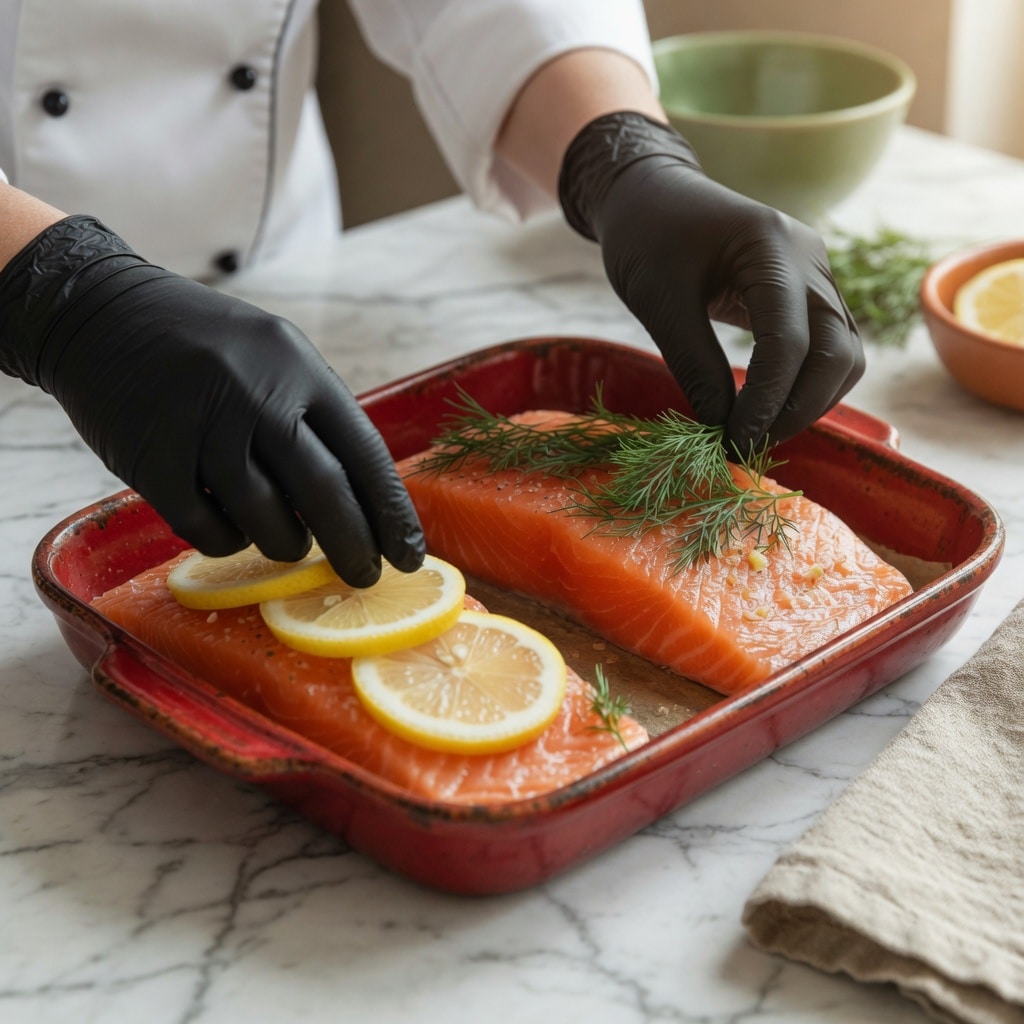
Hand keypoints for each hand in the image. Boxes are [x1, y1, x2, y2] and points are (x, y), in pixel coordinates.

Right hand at [0, 216, 423, 585]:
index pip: (364, 454)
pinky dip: (227, 542)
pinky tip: (232, 530)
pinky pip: (208, 531)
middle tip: (366, 579)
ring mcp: (202, 430)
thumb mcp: (274, 354)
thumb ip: (314, 417)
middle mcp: (256, 397)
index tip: (410, 556)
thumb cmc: (203, 343)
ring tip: (290, 544)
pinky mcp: (152, 462)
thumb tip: (359, 499)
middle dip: (354, 547)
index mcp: (298, 369)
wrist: (99, 311)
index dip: (391, 513)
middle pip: (324, 495)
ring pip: (267, 520)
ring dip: (287, 546)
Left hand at [558, 112, 863, 451]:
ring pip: (843, 354)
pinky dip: (804, 384)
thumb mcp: (659, 303)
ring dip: (808, 402)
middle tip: (747, 446)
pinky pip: (827, 347)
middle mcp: (809, 258)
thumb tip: (722, 427)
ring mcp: (815, 274)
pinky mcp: (808, 291)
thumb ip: (694, 364)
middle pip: (837, 352)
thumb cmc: (645, 237)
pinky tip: (765, 408)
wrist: (650, 193)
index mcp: (771, 246)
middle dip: (798, 409)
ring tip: (755, 433)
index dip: (767, 400)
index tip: (734, 440)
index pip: (789, 341)